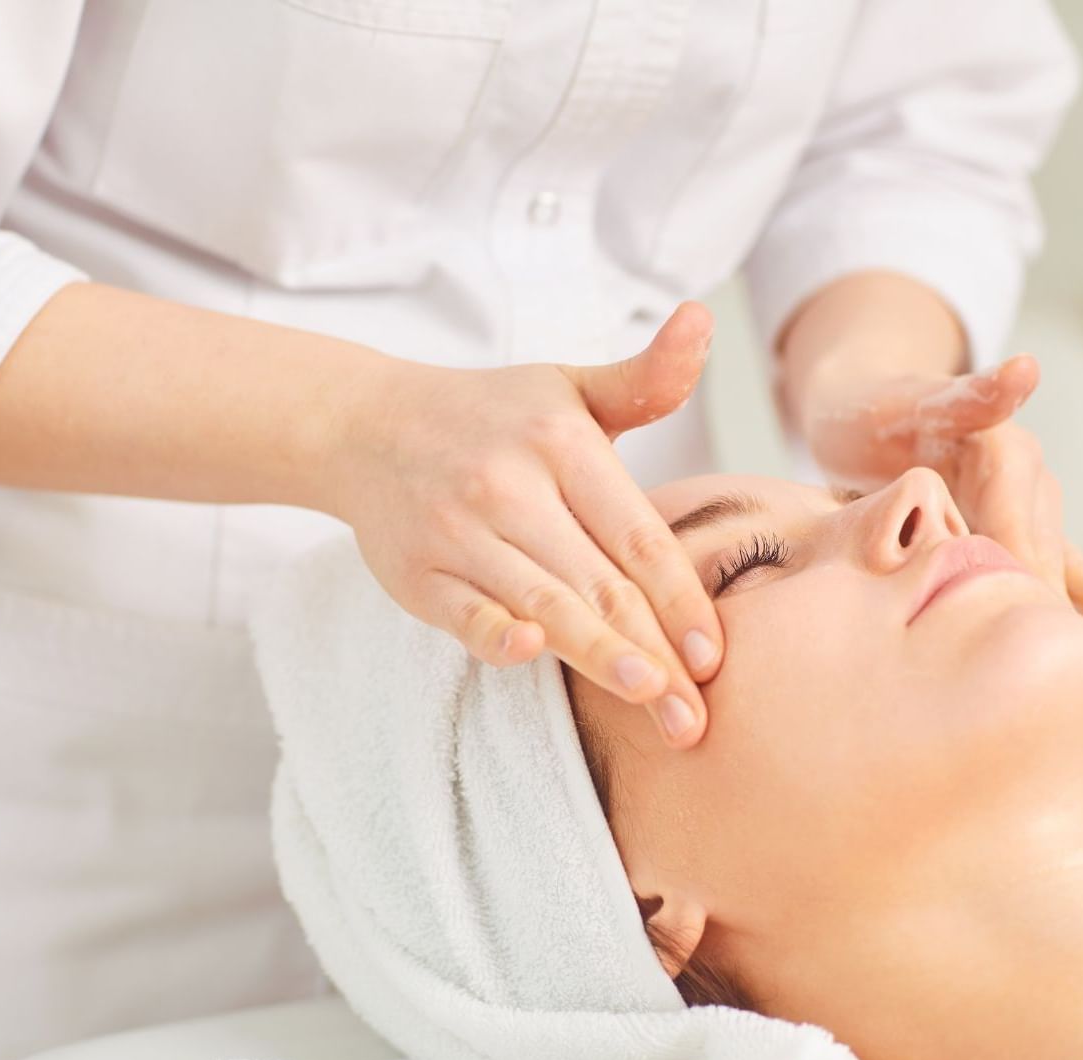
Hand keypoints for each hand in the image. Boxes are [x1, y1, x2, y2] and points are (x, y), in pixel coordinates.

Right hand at [321, 303, 723, 747]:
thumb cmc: (491, 417)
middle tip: (698, 716)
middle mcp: (511, 485)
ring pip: (545, 603)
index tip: (715, 654)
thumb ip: (646, 378)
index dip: (681, 597)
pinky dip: (495, 634)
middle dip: (657, 653)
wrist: (366, 425)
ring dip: (601, 657)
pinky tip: (533, 653)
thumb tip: (701, 320)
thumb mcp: (569, 388)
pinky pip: (465, 612)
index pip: (637, 535)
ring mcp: (460, 531)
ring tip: (653, 702)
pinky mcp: (418, 574)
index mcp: (561, 443)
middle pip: (601, 582)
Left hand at [801, 355, 1082, 639]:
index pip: (1018, 528)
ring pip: (1074, 570)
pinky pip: (1071, 576)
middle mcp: (1030, 481)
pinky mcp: (1026, 539)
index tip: (1038, 617)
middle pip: (1049, 557)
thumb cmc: (877, 414)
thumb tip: (1027, 368)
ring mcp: (1033, 512)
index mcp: (1005, 453)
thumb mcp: (912, 400)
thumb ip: (972, 397)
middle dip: (1078, 601)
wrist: (862, 418)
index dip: (1025, 574)